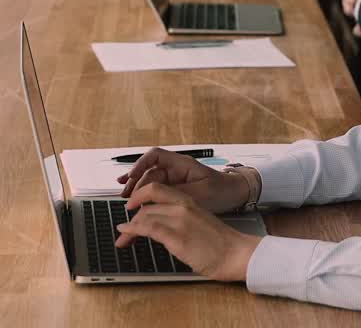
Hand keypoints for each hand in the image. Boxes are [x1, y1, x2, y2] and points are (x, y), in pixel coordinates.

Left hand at [116, 183, 262, 281]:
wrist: (236, 253)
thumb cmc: (220, 243)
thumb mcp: (199, 223)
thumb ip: (181, 220)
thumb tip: (162, 227)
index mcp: (189, 201)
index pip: (158, 189)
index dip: (140, 195)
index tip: (131, 204)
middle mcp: (183, 206)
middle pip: (148, 199)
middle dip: (131, 210)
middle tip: (123, 222)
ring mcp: (179, 220)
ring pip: (144, 214)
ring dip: (128, 225)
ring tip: (122, 235)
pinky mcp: (177, 236)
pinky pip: (147, 227)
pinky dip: (132, 229)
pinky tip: (126, 233)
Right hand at [117, 147, 249, 213]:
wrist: (236, 195)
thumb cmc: (222, 190)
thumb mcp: (200, 193)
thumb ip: (177, 193)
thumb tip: (155, 196)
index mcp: (181, 163)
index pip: (155, 156)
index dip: (140, 164)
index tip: (131, 177)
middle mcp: (175, 169)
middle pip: (149, 171)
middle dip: (135, 182)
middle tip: (124, 195)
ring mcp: (175, 179)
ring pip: (150, 182)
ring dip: (137, 190)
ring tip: (125, 199)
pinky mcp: (176, 190)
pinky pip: (157, 191)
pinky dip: (146, 197)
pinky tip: (136, 203)